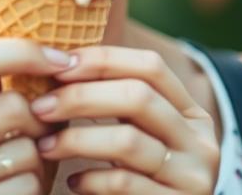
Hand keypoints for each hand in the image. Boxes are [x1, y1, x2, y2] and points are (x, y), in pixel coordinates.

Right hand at [0, 38, 71, 193]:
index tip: (61, 58)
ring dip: (38, 161)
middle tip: (41, 133)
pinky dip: (34, 189)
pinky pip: (30, 184)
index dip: (23, 51)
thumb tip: (38, 48)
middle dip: (40, 119)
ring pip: (29, 149)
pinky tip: (14, 194)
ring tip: (18, 171)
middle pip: (13, 105)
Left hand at [29, 46, 219, 193]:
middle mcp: (200, 141)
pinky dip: (91, 179)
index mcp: (191, 113)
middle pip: (138, 97)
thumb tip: (57, 62)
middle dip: (81, 96)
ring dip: (76, 139)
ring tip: (45, 145)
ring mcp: (192, 176)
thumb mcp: (139, 136)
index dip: (103, 60)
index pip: (151, 67)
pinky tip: (73, 182)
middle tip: (40, 106)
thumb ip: (116, 105)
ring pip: (128, 141)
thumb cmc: (139, 180)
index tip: (58, 65)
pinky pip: (124, 183)